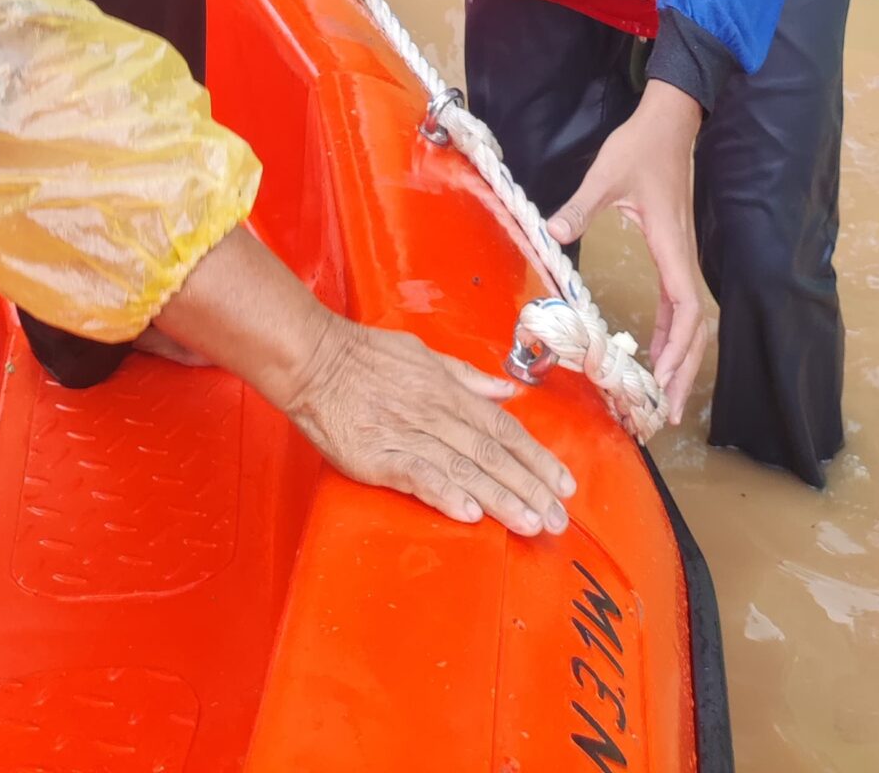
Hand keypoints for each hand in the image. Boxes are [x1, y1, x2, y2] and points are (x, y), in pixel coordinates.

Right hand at [284, 316, 575, 535]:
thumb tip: (507, 392)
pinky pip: (418, 475)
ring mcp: (408, 434)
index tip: (564, 483)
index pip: (504, 428)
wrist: (313, 358)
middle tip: (559, 519)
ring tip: (530, 522)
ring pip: (464, 467)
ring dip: (501, 497)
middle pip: (492, 453)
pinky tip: (469, 513)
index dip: (536, 457)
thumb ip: (467, 377)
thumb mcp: (424, 354)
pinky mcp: (378, 454)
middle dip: (530, 487)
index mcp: (449, 391)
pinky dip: (444, 493)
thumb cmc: (365, 355)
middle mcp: (436, 413)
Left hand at [547, 80, 708, 416]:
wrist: (669, 122)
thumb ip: (580, 205)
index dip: (676, 349)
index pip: (684, 309)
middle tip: (665, 413)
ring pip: (689, 321)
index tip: (661, 381)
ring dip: (679, 359)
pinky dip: (672, 336)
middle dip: (682, 371)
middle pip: (693, 329)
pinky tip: (657, 354)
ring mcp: (680, 256)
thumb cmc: (640, 148)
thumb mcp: (606, 174)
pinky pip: (679, 306)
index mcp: (670, 246)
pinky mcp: (673, 251)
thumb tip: (553, 233)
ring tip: (663, 397)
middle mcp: (681, 258)